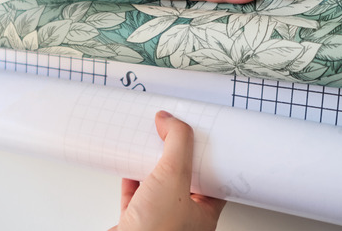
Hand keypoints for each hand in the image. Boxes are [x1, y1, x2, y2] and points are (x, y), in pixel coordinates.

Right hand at [109, 111, 225, 230]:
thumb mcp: (173, 176)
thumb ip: (176, 143)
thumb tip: (171, 121)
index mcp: (204, 213)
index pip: (212, 177)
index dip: (206, 154)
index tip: (198, 134)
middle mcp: (183, 220)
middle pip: (183, 179)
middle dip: (176, 158)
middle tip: (172, 136)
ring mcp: (158, 223)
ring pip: (158, 188)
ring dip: (152, 166)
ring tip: (150, 146)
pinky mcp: (134, 225)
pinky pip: (135, 197)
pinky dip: (131, 180)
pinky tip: (128, 168)